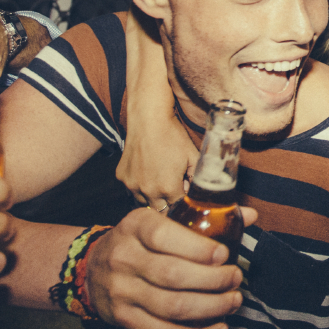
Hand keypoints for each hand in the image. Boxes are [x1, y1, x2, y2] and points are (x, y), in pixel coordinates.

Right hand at [83, 204, 260, 328]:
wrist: (92, 269)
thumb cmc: (140, 242)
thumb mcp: (160, 221)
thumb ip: (204, 219)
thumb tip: (250, 216)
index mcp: (135, 226)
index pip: (163, 235)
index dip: (197, 248)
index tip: (224, 255)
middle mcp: (124, 257)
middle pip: (172, 275)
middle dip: (213, 280)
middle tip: (236, 279)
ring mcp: (121, 290)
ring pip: (171, 306)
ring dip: (210, 308)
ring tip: (233, 302)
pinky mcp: (123, 318)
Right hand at [116, 11, 195, 206]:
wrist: (148, 117)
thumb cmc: (173, 135)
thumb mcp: (193, 157)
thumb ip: (200, 178)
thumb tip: (207, 193)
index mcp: (167, 188)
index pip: (178, 210)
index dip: (185, 207)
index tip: (189, 205)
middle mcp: (147, 190)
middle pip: (160, 211)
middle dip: (169, 207)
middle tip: (176, 199)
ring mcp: (132, 184)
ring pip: (144, 203)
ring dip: (153, 200)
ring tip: (162, 188)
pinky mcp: (122, 177)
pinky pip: (132, 190)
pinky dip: (141, 189)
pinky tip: (149, 178)